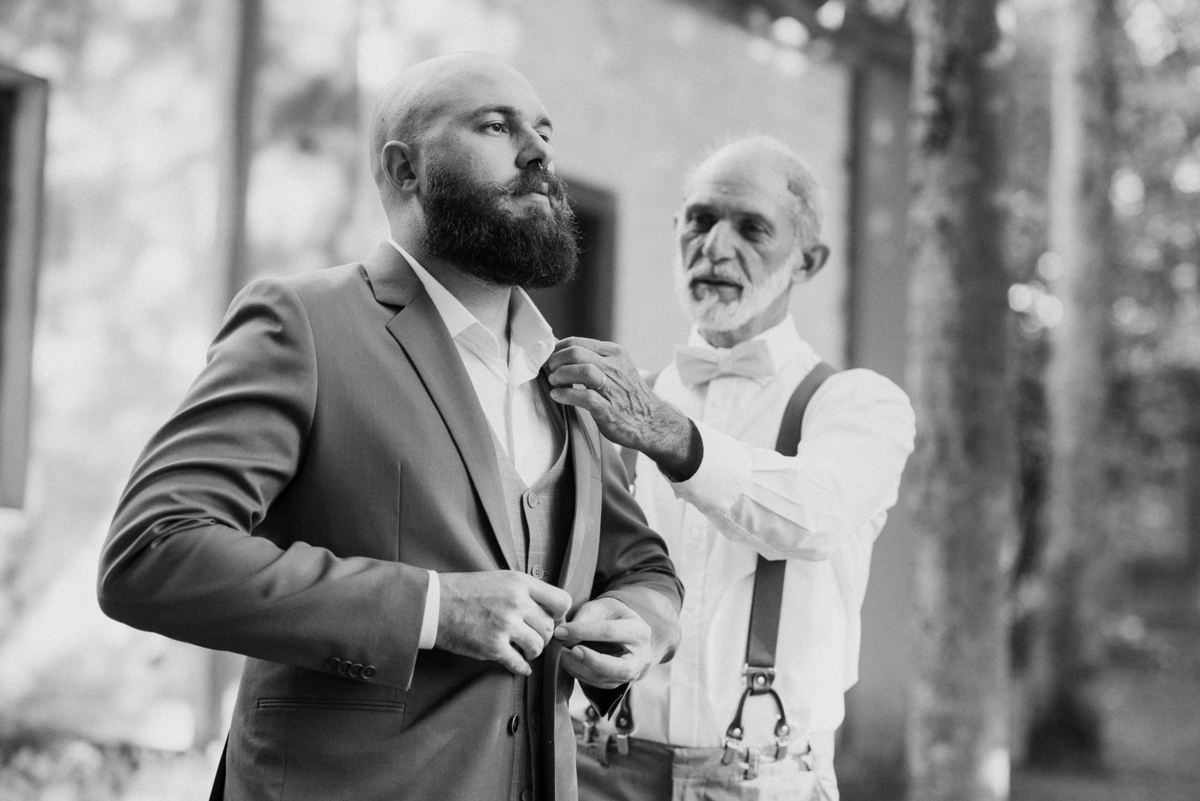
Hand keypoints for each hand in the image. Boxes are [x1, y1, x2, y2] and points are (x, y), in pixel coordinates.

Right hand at [436, 571, 572, 675]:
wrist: (435, 604)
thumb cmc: (466, 590)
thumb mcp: (501, 578)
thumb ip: (525, 591)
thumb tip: (548, 609)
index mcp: (521, 583)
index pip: (561, 601)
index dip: (559, 614)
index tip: (551, 619)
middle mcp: (517, 603)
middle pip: (550, 628)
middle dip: (543, 636)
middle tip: (532, 637)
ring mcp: (505, 626)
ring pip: (538, 647)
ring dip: (532, 652)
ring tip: (523, 650)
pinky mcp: (493, 647)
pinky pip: (520, 664)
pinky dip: (522, 668)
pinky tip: (519, 665)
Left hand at [547, 338, 693, 474]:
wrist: (651, 422)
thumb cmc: (626, 395)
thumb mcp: (614, 369)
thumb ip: (589, 358)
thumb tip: (557, 346)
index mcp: (615, 353)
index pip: (577, 342)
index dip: (557, 350)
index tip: (549, 360)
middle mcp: (615, 367)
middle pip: (576, 353)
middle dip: (556, 361)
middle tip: (550, 372)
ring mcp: (613, 388)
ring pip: (582, 370)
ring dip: (561, 375)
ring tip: (555, 383)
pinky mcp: (609, 409)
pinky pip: (584, 397)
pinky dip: (566, 395)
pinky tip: (558, 396)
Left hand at [554, 597, 653, 688]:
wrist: (625, 630)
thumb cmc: (611, 615)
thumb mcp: (601, 607)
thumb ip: (584, 618)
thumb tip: (565, 638)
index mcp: (638, 631)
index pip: (609, 633)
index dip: (583, 632)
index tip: (560, 631)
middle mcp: (641, 656)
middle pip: (619, 667)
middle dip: (591, 661)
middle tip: (569, 651)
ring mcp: (633, 673)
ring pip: (607, 679)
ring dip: (580, 669)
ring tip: (561, 656)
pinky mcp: (620, 683)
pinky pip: (599, 684)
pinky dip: (581, 675)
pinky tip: (568, 664)